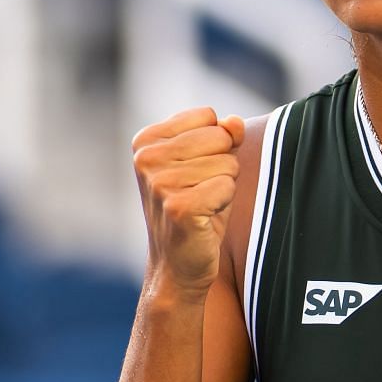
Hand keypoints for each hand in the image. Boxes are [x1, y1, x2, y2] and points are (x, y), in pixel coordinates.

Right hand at [131, 108, 245, 297]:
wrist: (178, 264)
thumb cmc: (196, 210)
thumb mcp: (210, 164)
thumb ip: (224, 136)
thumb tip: (235, 123)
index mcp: (146, 142)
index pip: (208, 116)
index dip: (215, 145)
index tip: (195, 172)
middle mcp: (147, 159)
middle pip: (219, 137)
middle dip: (223, 165)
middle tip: (201, 192)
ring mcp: (159, 183)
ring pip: (227, 163)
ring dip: (223, 187)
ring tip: (202, 206)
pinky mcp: (178, 206)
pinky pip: (227, 186)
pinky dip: (224, 203)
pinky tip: (204, 219)